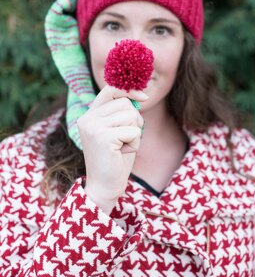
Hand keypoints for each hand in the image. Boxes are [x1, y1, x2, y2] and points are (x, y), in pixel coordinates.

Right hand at [77, 85, 147, 214]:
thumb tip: (141, 96)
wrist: (105, 186)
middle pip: (125, 103)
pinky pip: (133, 131)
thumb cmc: (115, 159)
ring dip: (135, 133)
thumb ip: (122, 113)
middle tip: (126, 138)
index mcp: (89, 115)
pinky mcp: (103, 137)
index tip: (145, 97)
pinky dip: (135, 143)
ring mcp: (93, 127)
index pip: (110, 90)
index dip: (129, 91)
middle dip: (134, 120)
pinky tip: (123, 153)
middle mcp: (87, 118)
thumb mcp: (118, 131)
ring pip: (131, 115)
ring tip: (123, 146)